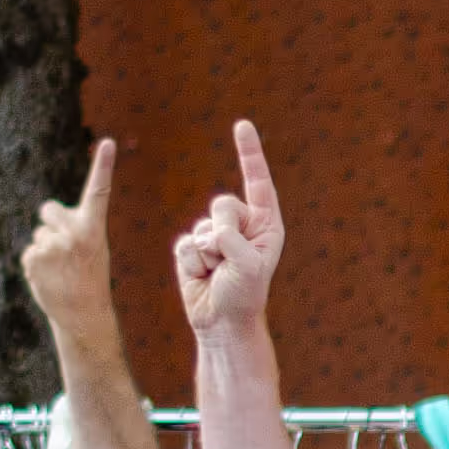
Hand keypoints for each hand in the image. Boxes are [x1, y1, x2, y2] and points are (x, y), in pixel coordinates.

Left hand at [22, 136, 119, 327]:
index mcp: (93, 229)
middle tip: (66, 249)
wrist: (83, 315)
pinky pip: (29, 252)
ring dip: (46, 249)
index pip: (98, 192)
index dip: (103, 166)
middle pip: (48, 209)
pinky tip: (50, 277)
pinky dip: (36, 264)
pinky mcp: (33, 259)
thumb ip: (75, 227)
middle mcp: (73, 233)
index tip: (107, 143)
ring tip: (61, 270)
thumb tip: (47, 213)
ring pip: (39, 235)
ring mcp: (51, 246)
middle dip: (51, 222)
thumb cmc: (90, 278)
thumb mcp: (94, 249)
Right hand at [176, 119, 284, 339]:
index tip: (242, 125)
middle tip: (229, 260)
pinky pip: (184, 244)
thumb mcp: (250, 264)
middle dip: (223, 231)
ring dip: (208, 255)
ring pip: (201, 227)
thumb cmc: (245, 295)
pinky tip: (202, 277)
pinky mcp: (192, 249)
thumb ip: (232, 238)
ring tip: (218, 274)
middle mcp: (241, 226)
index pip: (257, 181)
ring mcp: (215, 236)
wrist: (222, 324)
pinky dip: (191, 263)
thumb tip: (211, 229)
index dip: (249, 153)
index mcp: (265, 224)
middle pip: (222, 203)